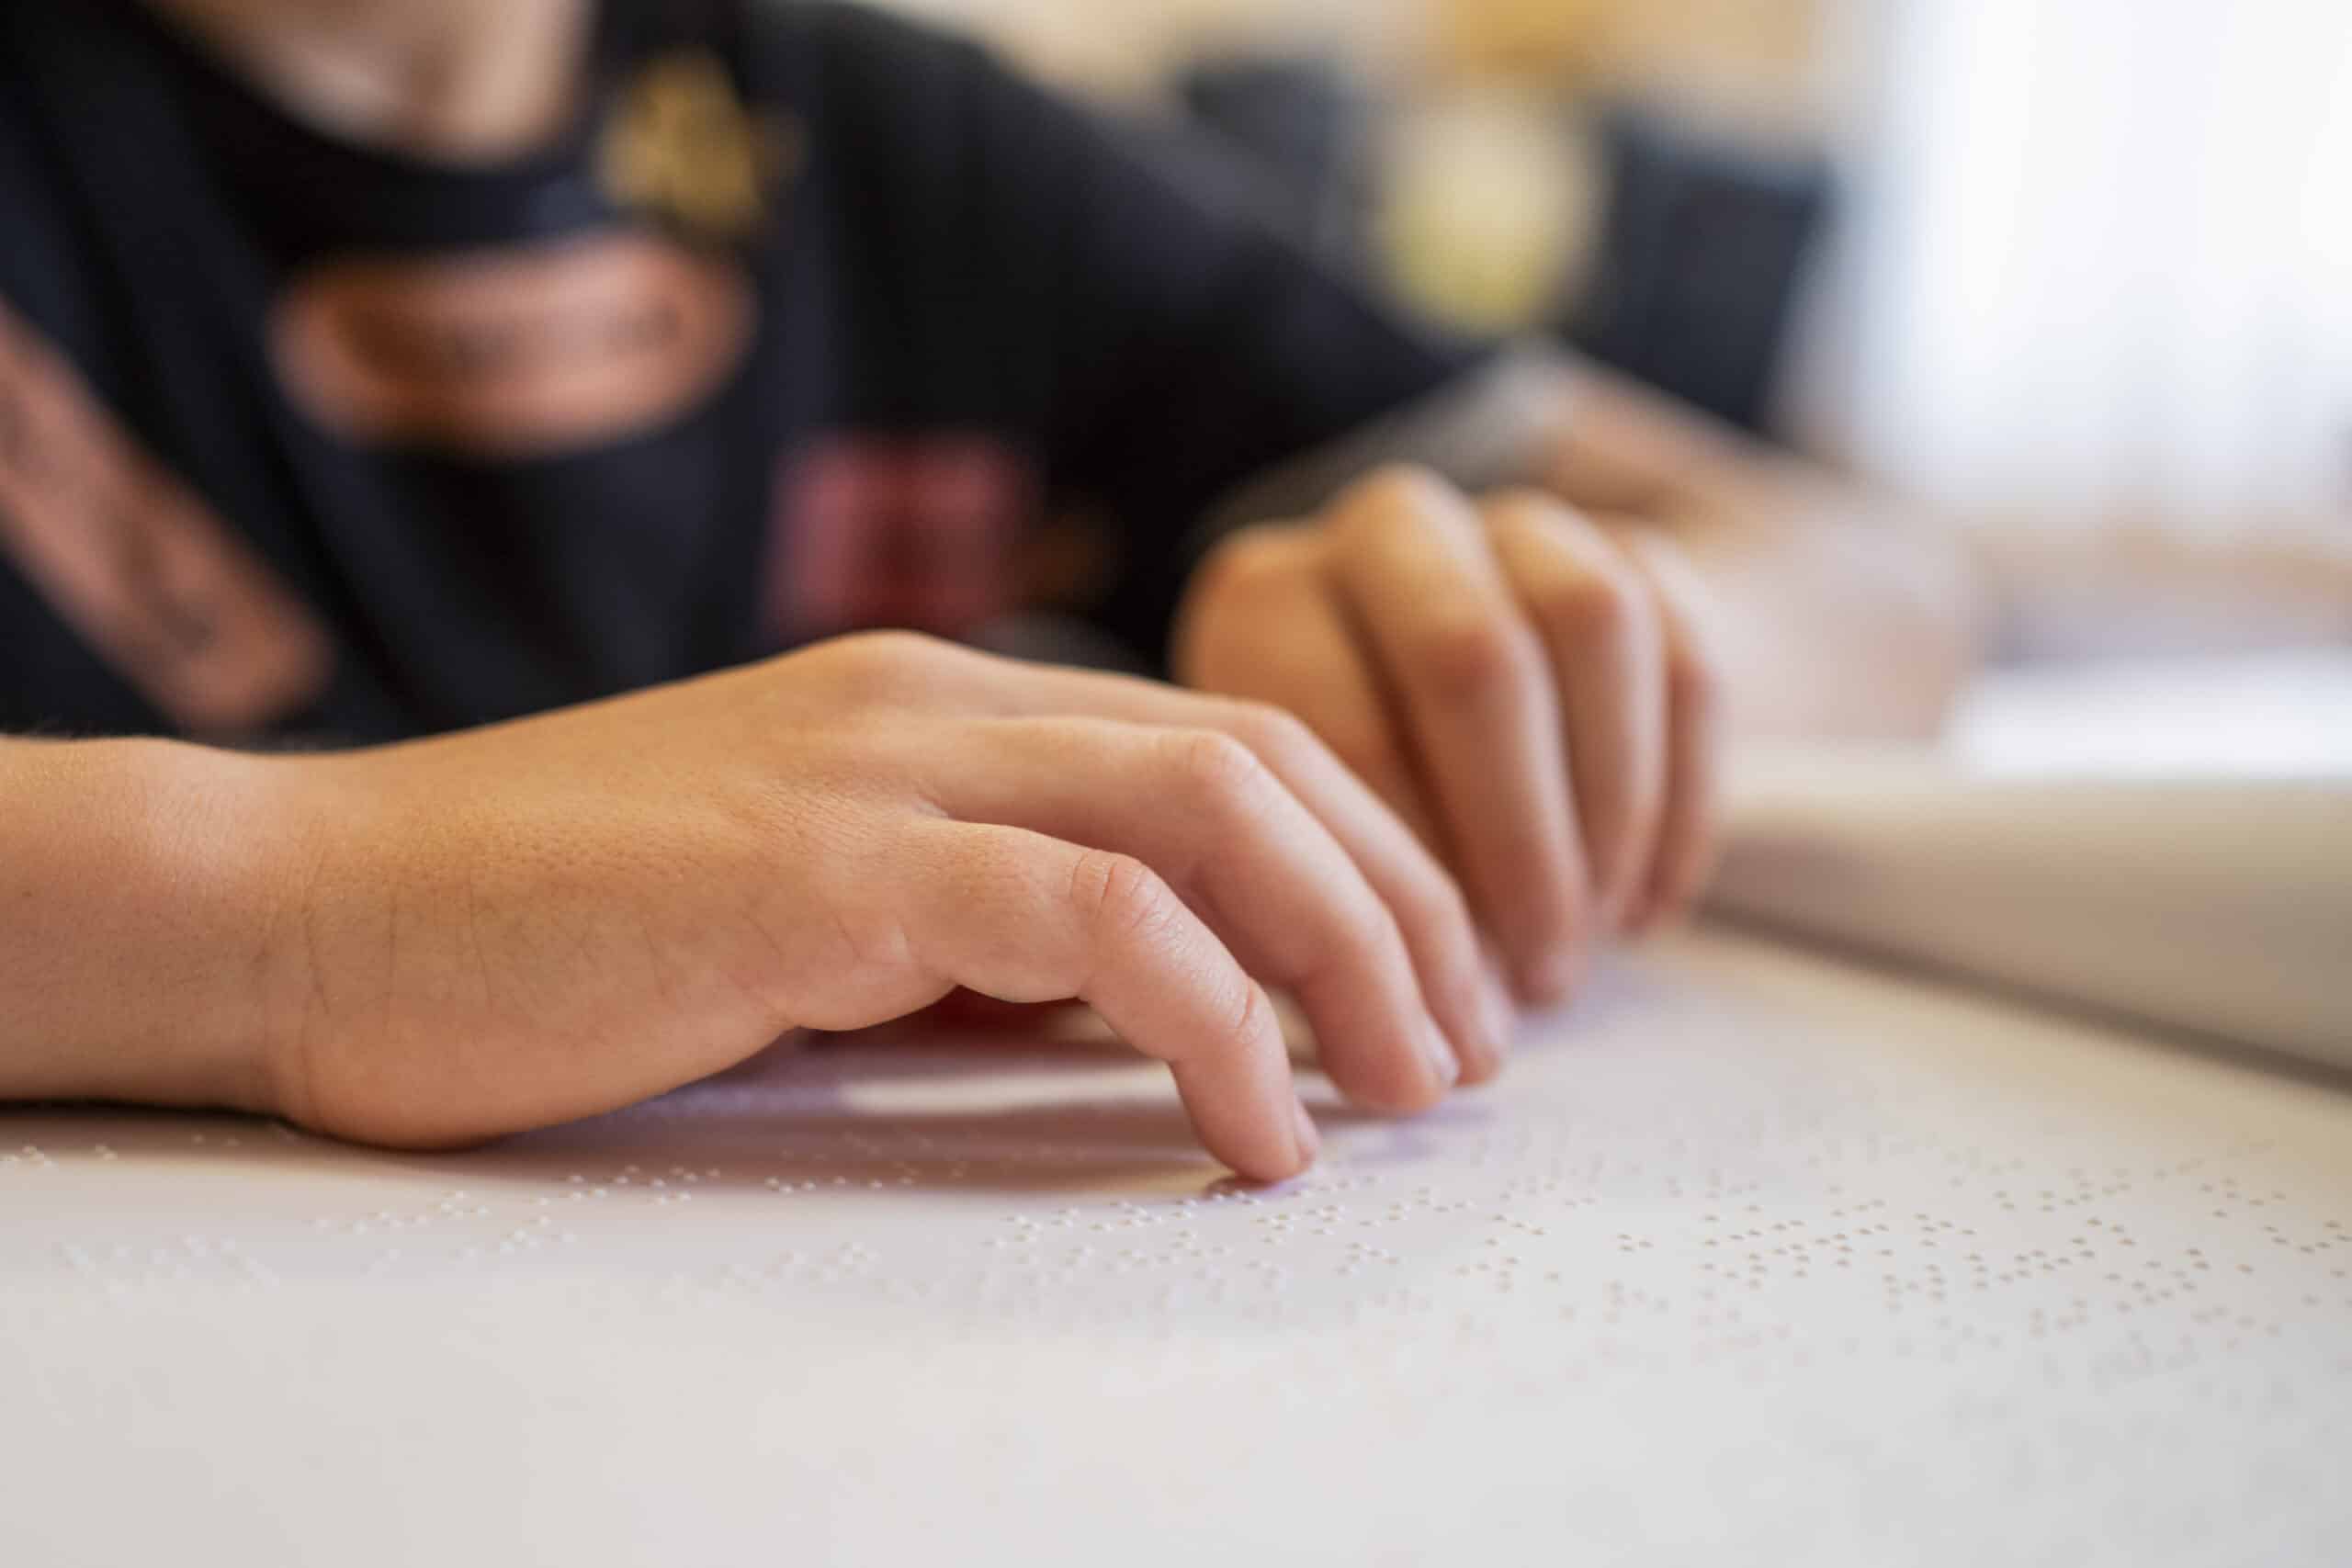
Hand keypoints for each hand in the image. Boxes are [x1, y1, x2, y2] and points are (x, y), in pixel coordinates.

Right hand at [247, 632, 1504, 1180]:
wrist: (316, 908)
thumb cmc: (553, 937)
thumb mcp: (808, 920)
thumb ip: (967, 935)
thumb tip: (1135, 1010)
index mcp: (934, 705)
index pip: (1221, 737)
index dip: (1362, 855)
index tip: (1424, 987)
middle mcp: (929, 705)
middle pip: (1256, 756)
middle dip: (1401, 900)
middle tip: (1469, 1049)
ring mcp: (876, 770)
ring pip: (1208, 808)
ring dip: (1348, 952)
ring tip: (1411, 1092)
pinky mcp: (819, 870)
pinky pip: (1089, 918)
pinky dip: (1212, 1019)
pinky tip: (1257, 1128)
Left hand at [1174, 467, 1723, 1011]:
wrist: (1462, 693)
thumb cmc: (1343, 810)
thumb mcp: (1286, 839)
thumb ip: (1319, 894)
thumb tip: (1408, 1020)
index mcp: (1267, 598)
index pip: (1342, 722)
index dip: (1401, 871)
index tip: (1437, 991)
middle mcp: (1384, 530)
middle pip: (1474, 658)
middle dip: (1520, 840)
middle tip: (1539, 978)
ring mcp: (1515, 522)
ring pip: (1593, 629)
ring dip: (1608, 808)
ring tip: (1593, 936)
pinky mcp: (1637, 544)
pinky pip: (1689, 655)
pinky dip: (1683, 799)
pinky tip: (1654, 907)